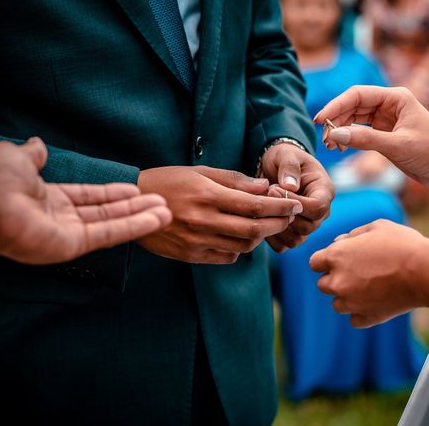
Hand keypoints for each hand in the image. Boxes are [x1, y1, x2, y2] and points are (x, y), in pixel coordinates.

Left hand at [0, 138, 171, 264]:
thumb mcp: (16, 157)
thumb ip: (33, 153)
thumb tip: (38, 144)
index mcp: (49, 197)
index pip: (89, 196)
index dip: (114, 193)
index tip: (136, 189)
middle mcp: (62, 217)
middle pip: (107, 211)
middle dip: (135, 206)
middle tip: (160, 202)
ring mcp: (70, 233)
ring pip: (113, 224)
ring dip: (141, 217)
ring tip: (166, 212)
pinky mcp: (75, 245)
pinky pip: (109, 234)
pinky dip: (134, 226)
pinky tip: (156, 219)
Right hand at [137, 166, 303, 263]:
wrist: (133, 204)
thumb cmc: (168, 181)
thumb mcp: (200, 172)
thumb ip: (234, 180)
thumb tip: (264, 187)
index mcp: (208, 196)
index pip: (255, 206)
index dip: (280, 207)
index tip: (294, 204)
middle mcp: (204, 221)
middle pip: (254, 229)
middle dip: (278, 223)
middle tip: (289, 216)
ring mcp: (197, 241)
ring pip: (243, 245)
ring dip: (261, 236)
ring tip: (267, 224)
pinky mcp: (191, 256)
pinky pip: (226, 256)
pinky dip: (240, 248)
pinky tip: (241, 236)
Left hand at [260, 143, 333, 251]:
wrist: (275, 168)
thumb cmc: (284, 158)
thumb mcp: (286, 154)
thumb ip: (289, 167)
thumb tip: (290, 187)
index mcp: (325, 191)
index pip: (318, 207)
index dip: (295, 202)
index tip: (274, 188)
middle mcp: (321, 212)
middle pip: (307, 227)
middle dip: (282, 214)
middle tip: (265, 195)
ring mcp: (308, 225)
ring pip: (296, 239)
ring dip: (275, 227)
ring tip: (263, 207)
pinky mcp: (294, 234)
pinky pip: (284, 246)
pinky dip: (271, 237)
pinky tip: (261, 219)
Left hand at [309, 219, 427, 327]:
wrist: (425, 271)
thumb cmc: (401, 243)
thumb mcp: (376, 226)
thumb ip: (353, 234)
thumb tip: (340, 241)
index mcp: (336, 256)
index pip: (314, 263)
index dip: (327, 260)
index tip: (341, 259)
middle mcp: (337, 281)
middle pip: (323, 285)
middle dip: (336, 278)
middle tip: (359, 272)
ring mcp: (351, 302)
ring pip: (337, 304)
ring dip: (348, 297)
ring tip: (370, 287)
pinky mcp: (367, 318)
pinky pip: (355, 319)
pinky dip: (362, 312)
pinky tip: (376, 302)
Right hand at [314, 86, 428, 188]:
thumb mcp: (397, 146)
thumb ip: (365, 139)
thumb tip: (335, 134)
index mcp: (396, 97)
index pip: (358, 95)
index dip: (336, 106)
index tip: (321, 120)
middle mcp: (390, 104)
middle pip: (353, 105)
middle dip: (336, 120)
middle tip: (324, 138)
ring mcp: (386, 118)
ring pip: (354, 118)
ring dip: (340, 130)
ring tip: (330, 145)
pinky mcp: (384, 133)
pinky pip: (360, 131)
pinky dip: (348, 138)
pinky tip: (340, 147)